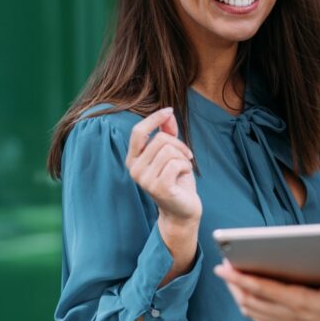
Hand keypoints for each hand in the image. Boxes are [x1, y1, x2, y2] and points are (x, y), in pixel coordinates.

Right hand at [126, 107, 200, 222]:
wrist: (182, 210)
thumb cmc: (177, 180)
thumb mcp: (172, 154)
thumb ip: (168, 133)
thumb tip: (168, 113)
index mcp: (133, 159)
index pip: (138, 132)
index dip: (154, 118)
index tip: (169, 110)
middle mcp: (134, 169)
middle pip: (160, 139)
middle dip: (179, 145)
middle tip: (186, 157)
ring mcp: (144, 179)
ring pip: (169, 150)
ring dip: (183, 157)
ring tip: (183, 168)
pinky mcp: (158, 187)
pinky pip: (176, 163)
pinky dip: (186, 166)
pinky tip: (184, 176)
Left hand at [214, 252, 319, 320]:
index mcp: (301, 302)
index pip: (263, 289)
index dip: (241, 278)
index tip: (224, 267)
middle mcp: (292, 314)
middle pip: (251, 301)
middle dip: (234, 285)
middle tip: (223, 269)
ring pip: (254, 311)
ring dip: (239, 297)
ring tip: (231, 282)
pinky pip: (263, 319)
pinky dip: (250, 309)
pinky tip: (249, 302)